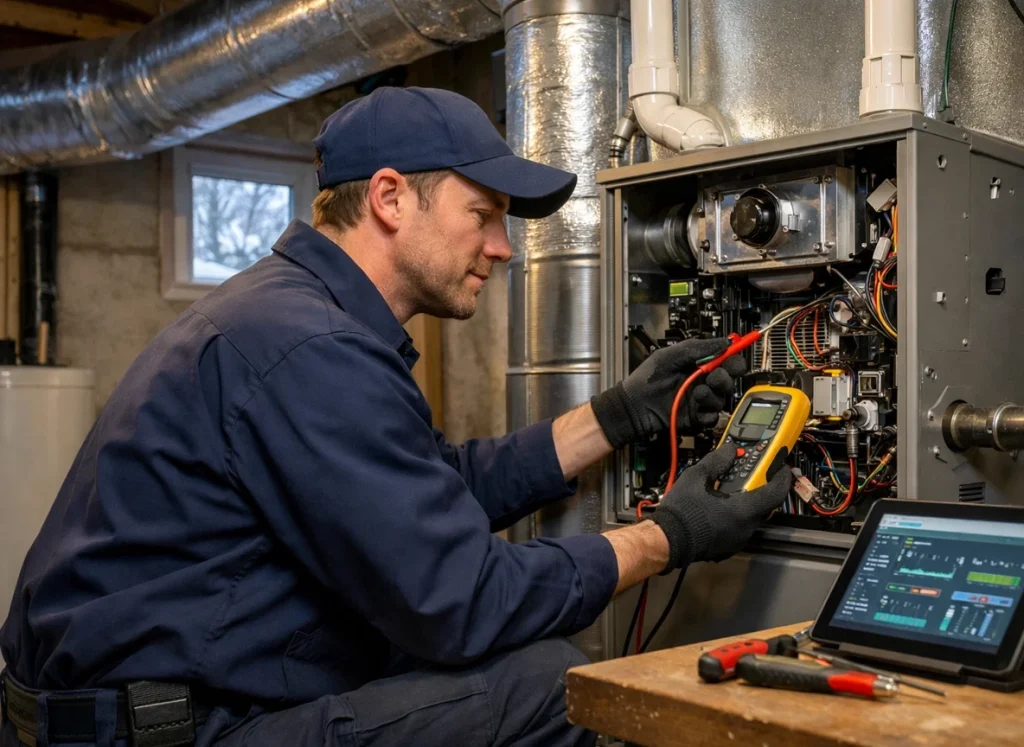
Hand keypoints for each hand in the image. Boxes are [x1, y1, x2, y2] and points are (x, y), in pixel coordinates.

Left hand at [590, 338, 745, 448]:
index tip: (732, 357)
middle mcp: (703, 383)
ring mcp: (700, 401)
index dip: (733, 359)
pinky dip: (708, 413)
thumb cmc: (647, 379)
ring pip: (722, 399)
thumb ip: (700, 348)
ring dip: (713, 394)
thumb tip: (726, 342)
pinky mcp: (696, 418)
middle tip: (714, 376)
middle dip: (726, 377)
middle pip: (730, 380)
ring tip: (698, 392)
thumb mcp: (672, 355)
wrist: (633, 405)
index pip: (727, 361)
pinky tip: (696, 406)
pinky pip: (713, 418)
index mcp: (699, 365)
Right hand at [650, 444, 792, 568]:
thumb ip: (717, 461)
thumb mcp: (696, 477)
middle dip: (762, 487)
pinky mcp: (728, 547)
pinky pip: (740, 527)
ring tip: (733, 489)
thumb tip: (728, 451)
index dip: (781, 477)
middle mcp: (746, 527)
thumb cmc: (681, 513)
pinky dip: (737, 514)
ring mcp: (738, 539)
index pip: (775, 493)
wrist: (667, 540)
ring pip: (752, 516)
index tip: (781, 466)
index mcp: (743, 510)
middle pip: (765, 504)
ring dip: (748, 501)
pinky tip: (722, 506)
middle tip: (754, 473)